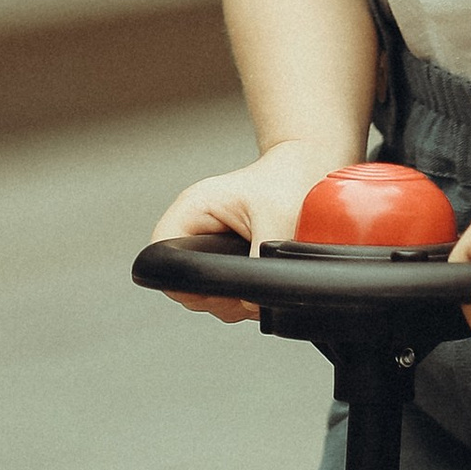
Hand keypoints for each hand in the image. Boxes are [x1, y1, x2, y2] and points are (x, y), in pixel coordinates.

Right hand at [146, 141, 348, 322]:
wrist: (309, 169)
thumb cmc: (289, 180)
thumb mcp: (276, 218)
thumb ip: (261, 260)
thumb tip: (252, 301)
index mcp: (193, 209)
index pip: (161, 256)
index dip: (185, 280)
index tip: (218, 286)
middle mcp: (195, 228)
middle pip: (183, 284)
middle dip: (216, 294)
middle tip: (249, 284)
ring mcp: (209, 246)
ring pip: (204, 293)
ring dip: (232, 298)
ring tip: (259, 279)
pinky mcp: (226, 259)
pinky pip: (224, 293)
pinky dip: (243, 297)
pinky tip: (262, 283)